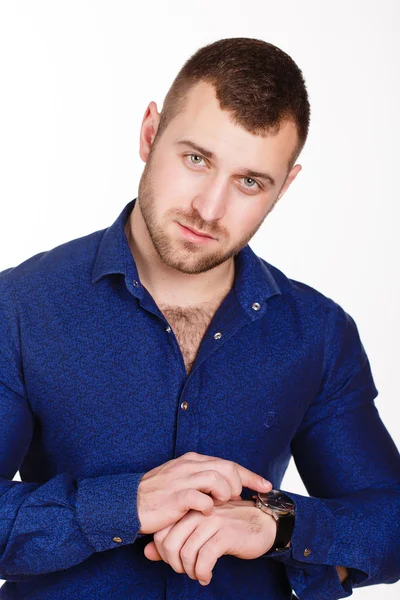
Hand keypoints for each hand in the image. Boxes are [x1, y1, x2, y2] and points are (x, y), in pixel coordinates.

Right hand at [137, 451, 271, 534]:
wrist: (128, 503)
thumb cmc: (157, 496)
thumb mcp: (181, 481)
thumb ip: (202, 480)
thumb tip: (226, 486)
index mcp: (192, 460)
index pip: (228, 463)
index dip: (250, 475)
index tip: (266, 486)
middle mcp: (189, 466)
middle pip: (227, 468)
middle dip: (239, 484)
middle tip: (236, 499)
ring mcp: (182, 480)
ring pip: (217, 479)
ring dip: (224, 494)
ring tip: (219, 505)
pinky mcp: (175, 497)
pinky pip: (201, 499)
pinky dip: (208, 506)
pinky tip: (205, 512)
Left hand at [143, 499, 276, 585]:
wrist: (264, 523)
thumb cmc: (229, 527)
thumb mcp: (199, 531)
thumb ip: (173, 540)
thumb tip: (146, 553)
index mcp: (190, 507)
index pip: (161, 532)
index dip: (163, 553)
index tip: (176, 562)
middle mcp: (198, 511)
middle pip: (170, 543)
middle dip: (174, 564)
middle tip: (185, 571)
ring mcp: (212, 521)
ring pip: (186, 552)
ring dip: (189, 571)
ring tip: (197, 574)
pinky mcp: (226, 533)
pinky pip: (204, 558)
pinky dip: (202, 573)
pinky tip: (207, 576)